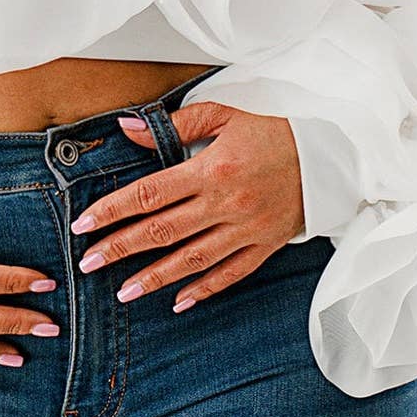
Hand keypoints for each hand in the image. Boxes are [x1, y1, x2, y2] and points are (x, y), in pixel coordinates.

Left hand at [70, 103, 305, 309]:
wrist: (332, 152)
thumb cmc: (275, 128)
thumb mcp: (226, 114)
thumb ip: (176, 125)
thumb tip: (128, 128)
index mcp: (212, 170)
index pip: (149, 194)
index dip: (112, 210)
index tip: (83, 225)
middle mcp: (226, 204)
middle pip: (163, 231)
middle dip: (120, 248)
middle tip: (87, 264)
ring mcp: (247, 230)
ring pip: (193, 260)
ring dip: (155, 278)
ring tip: (123, 292)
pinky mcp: (266, 245)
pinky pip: (232, 274)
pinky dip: (205, 290)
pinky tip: (179, 302)